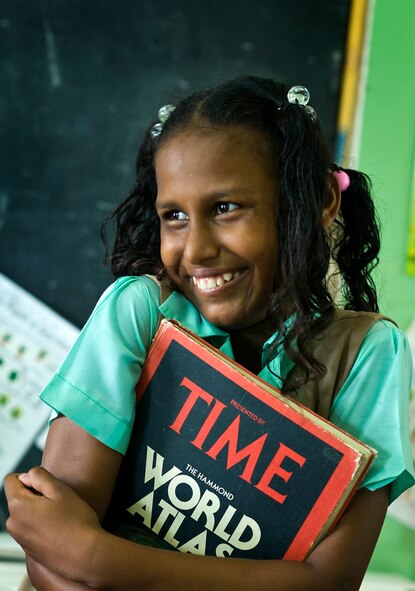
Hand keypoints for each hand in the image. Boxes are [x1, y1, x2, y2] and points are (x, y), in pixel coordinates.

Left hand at [4, 466, 101, 583]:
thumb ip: (39, 476)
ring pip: (26, 512)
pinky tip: (59, 528)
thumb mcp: (60, 489)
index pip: (11, 480)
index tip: (46, 486)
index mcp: (18, 507)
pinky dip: (42, 523)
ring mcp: (20, 538)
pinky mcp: (29, 548)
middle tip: (57, 500)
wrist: (85, 555)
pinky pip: (31, 527)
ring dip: (39, 509)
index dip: (29, 477)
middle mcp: (14, 524)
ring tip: (60, 515)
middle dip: (35, 494)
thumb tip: (27, 476)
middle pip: (19, 496)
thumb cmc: (76, 523)